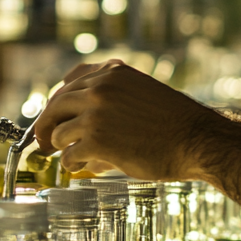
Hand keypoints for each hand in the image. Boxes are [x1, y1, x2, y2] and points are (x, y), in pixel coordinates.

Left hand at [33, 60, 218, 178]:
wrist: (196, 140)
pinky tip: (84, 167)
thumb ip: (109, 99)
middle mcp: (99, 88)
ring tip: (75, 157)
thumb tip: (80, 119)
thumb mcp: (140, 92)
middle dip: (45, 127)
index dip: (55, 104)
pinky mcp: (96, 141)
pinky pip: (69, 155)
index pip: (68, 84)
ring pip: (58, 133)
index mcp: (111, 72)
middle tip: (44, 143)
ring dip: (63, 148)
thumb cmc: (173, 122)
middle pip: (55, 106)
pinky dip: (73, 164)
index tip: (51, 118)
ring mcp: (95, 114)